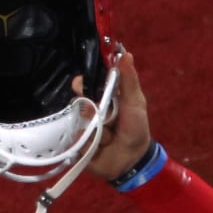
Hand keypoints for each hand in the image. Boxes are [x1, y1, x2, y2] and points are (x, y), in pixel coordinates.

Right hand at [78, 47, 152, 179]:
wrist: (133, 160)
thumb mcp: (135, 102)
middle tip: (98, 115)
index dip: (82, 83)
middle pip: (76, 102)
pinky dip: (91, 145)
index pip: (85, 84)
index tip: (82, 85)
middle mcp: (89, 110)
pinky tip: (101, 148)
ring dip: (96, 131)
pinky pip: (77, 141)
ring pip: (78, 123)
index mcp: (102, 98)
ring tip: (109, 137)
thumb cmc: (136, 128)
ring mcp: (81, 127)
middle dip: (88, 109)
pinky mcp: (77, 145)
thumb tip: (125, 53)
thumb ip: (129, 80)